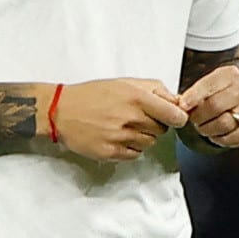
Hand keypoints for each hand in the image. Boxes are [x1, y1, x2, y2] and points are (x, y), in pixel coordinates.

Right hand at [52, 78, 189, 162]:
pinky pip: (134, 155)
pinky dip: (130, 148)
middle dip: (154, 125)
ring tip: (124, 127)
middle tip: (137, 118)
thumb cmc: (93, 95)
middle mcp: (130, 119)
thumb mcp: (125, 82)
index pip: (175, 115)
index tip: (174, 118)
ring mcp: (120, 138)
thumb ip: (155, 89)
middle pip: (162, 130)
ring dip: (141, 137)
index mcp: (137, 98)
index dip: (178, 117)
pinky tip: (116, 137)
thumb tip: (177, 101)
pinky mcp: (110, 152)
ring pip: (149, 144)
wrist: (60, 111)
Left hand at [178, 63, 238, 148]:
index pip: (209, 85)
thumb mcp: (202, 86)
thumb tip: (179, 106)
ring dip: (207, 129)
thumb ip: (191, 94)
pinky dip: (220, 139)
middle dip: (198, 116)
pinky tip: (216, 134)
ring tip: (203, 127)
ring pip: (224, 123)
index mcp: (230, 74)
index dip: (193, 97)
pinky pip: (233, 137)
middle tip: (193, 120)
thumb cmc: (213, 94)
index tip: (182, 106)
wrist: (234, 99)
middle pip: (215, 106)